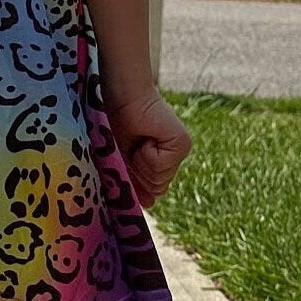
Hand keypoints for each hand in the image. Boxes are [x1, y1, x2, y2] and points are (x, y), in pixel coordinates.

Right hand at [104, 84, 191, 208]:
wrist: (123, 96)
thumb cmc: (119, 122)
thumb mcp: (124, 158)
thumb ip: (136, 181)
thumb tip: (150, 204)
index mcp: (164, 160)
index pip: (155, 188)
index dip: (137, 175)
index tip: (130, 150)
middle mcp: (176, 156)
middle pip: (158, 187)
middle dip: (138, 168)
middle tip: (134, 143)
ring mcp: (181, 149)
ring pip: (159, 180)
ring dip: (141, 160)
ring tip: (140, 136)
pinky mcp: (181, 143)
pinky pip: (159, 166)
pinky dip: (146, 153)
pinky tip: (147, 134)